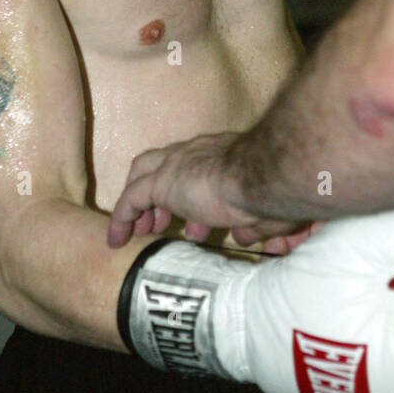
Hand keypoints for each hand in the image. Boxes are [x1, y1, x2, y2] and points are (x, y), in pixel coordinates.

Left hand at [106, 133, 322, 253]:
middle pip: (164, 163)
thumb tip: (246, 236)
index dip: (190, 190)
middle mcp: (198, 152)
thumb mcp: (266, 208)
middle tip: (163, 224)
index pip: (197, 165)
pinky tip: (117, 240)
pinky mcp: (162, 183)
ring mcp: (178, 164)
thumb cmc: (276, 191)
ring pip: (144, 176)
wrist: (262, 178)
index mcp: (223, 154)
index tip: (194, 218)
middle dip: (161, 195)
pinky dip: (123, 219)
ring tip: (143, 233)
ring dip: (142, 206)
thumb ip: (254, 220)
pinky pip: (131, 199)